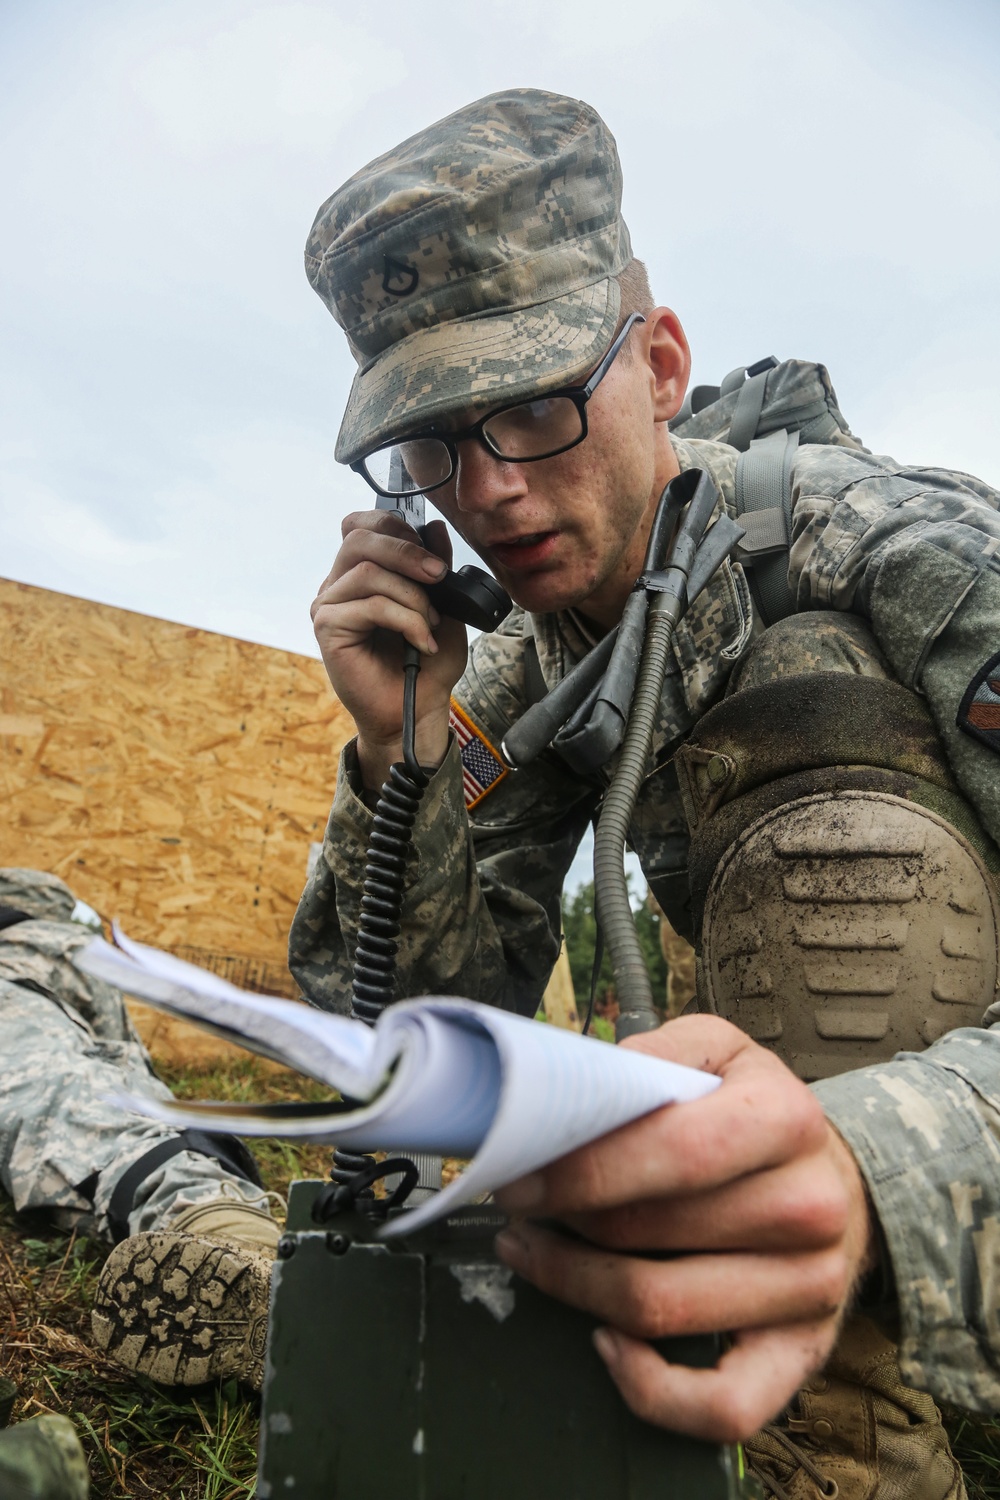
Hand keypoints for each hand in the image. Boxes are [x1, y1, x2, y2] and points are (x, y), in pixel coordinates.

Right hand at [312, 512, 467, 788]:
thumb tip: (433, 528)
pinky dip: (406, 620)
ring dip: (411, 596)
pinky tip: (421, 641)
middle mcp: (338, 586)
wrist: (418, 708)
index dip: (394, 527)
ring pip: (367, 573)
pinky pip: (369, 605)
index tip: (430, 553)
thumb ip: (435, 566)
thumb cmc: (426, 663)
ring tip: (431, 623)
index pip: (360, 526)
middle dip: (406, 552)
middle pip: (360, 539)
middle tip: (438, 576)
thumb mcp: (443, 606)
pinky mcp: (328, 629)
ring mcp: (329, 607)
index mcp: (359, 574)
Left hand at [494, 1016, 876, 1442]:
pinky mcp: (803, 1353)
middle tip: (518, 1205)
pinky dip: (650, 1391)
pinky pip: (725, 1408)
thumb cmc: (750, 1110)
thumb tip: (571, 1093)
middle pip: (650, 1232)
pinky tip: (602, 1343)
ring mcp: (812, 1288)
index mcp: (785, 1117)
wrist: (834, 1178)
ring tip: (532, 1252)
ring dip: (573, 1286)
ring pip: (662, 1310)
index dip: (581, 1170)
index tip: (519, 1175)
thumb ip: (650, 1059)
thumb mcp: (714, 1052)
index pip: (673, 1152)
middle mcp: (810, 1206)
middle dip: (562, 1221)